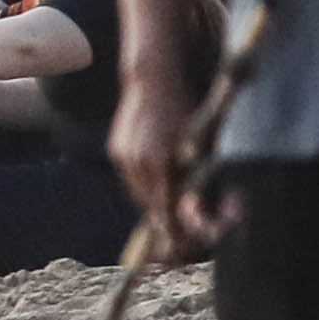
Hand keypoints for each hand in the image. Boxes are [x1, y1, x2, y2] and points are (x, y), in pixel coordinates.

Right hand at [109, 77, 202, 248]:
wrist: (152, 78)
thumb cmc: (186, 107)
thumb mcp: (201, 143)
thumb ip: (198, 177)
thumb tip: (200, 208)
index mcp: (161, 161)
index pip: (165, 208)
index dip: (176, 228)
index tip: (185, 242)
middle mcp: (138, 162)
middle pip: (150, 205)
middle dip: (165, 220)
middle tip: (179, 230)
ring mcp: (123, 156)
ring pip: (139, 193)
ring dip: (154, 202)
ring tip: (168, 209)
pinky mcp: (116, 150)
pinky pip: (132, 179)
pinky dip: (145, 185)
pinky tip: (157, 185)